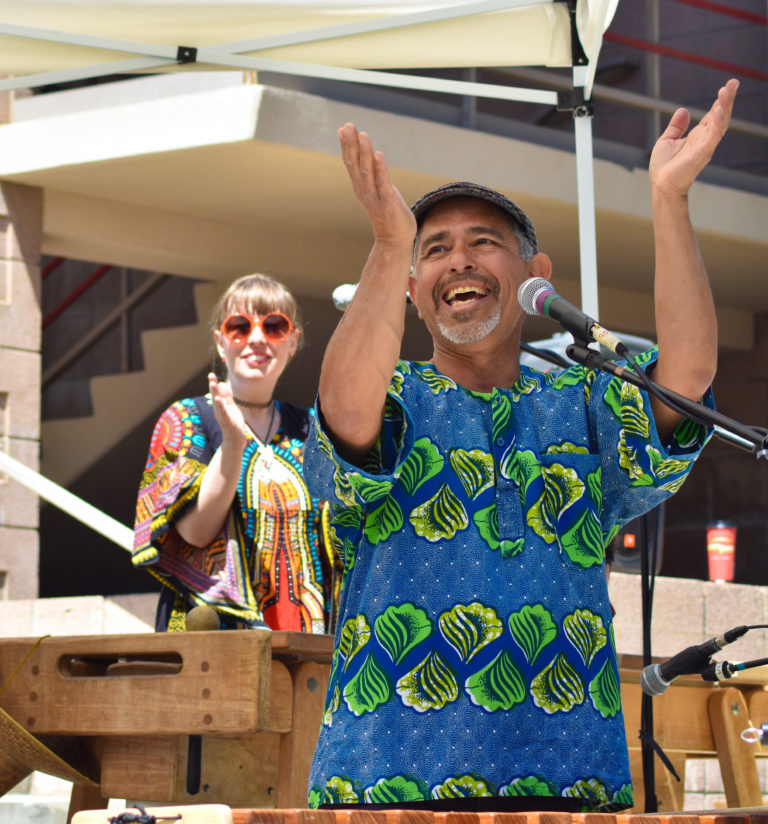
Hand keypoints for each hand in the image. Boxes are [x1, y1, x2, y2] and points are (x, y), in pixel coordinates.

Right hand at [208, 373, 247, 447]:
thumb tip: (221, 383)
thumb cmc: (233, 423)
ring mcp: (222, 415)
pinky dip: (221, 405)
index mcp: (220, 406)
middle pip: (215, 395)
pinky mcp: (227, 421)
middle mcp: (219, 410)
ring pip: (218, 403)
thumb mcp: (230, 407)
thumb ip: (227, 396)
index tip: (211, 374)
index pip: (216, 393)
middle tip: (210, 375)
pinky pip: (223, 412)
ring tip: (213, 384)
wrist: (235, 440)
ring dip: (215, 393)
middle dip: (213, 386)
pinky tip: (218, 399)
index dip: (214, 383)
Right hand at [338, 122, 415, 242]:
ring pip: (367, 171)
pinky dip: (380, 169)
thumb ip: (370, 173)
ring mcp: (375, 196)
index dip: (346, 145)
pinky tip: (379, 155)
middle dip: (351, 144)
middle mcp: (364, 190)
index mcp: (360, 186)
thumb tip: (366, 155)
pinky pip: (383, 183)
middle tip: (348, 126)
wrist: (394, 239)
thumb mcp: (375, 190)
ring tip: (363, 135)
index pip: (350, 162)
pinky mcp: (388, 202)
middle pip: (355, 164)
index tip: (343, 127)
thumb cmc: (386, 211)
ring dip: (364, 153)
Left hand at [649, 79, 738, 196]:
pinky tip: (718, 109)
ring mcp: (705, 146)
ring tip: (727, 90)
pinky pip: (713, 135)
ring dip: (724, 106)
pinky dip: (717, 122)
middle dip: (728, 99)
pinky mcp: (702, 153)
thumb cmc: (664, 169)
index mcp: (697, 136)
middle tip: (734, 82)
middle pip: (720, 116)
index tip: (727, 86)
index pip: (712, 115)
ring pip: (720, 123)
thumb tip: (683, 110)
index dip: (720, 101)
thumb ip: (676, 126)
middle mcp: (705, 139)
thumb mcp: (667, 141)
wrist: (661, 186)